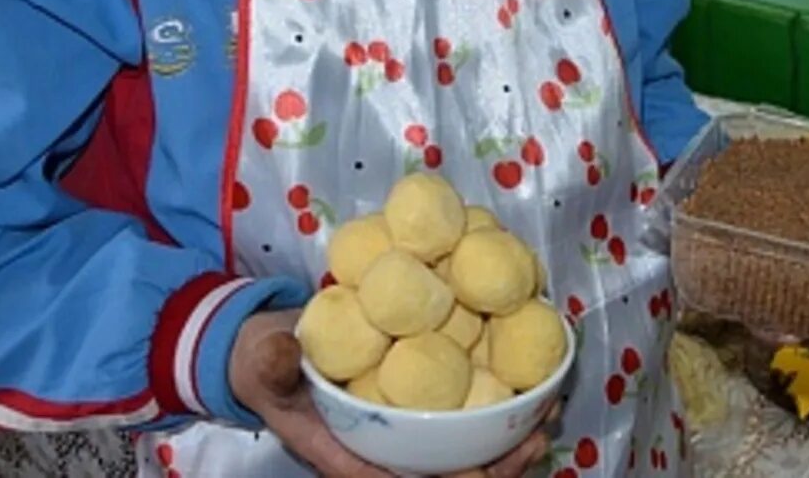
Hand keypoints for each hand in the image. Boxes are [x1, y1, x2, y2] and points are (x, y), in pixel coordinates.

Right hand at [229, 309, 553, 477]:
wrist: (262, 344)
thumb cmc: (263, 360)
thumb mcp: (262, 359)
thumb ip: (272, 361)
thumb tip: (283, 353)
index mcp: (348, 452)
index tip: (486, 475)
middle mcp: (381, 448)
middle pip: (446, 472)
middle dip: (495, 464)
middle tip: (537, 435)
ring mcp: (399, 427)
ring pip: (460, 449)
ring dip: (505, 440)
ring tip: (546, 414)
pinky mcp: (411, 400)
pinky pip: (457, 414)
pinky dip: (493, 405)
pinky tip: (527, 387)